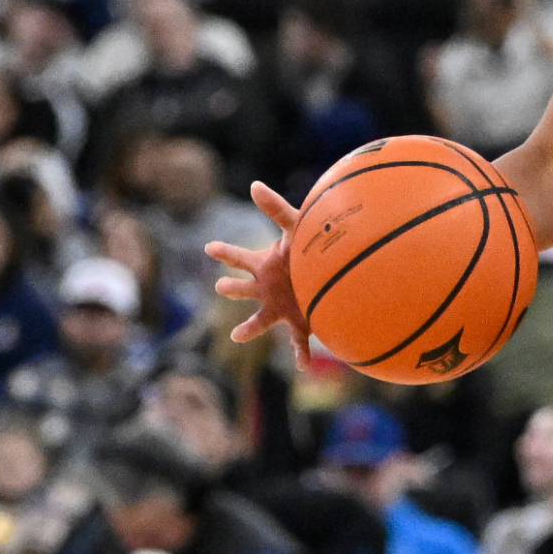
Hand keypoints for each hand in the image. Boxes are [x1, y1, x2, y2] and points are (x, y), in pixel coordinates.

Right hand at [206, 182, 311, 367]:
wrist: (344, 276)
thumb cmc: (317, 250)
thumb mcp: (295, 228)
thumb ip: (275, 208)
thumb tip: (255, 184)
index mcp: (267, 266)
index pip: (239, 258)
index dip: (224, 253)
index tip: (208, 246)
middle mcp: (271, 288)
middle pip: (244, 290)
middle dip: (233, 288)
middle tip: (220, 286)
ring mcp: (285, 307)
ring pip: (261, 320)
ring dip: (249, 328)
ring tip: (236, 335)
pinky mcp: (303, 322)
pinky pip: (298, 343)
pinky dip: (300, 356)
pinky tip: (303, 369)